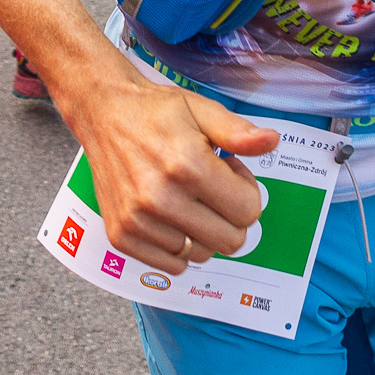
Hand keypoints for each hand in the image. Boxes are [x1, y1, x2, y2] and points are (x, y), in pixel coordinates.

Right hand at [70, 77, 278, 273]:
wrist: (103, 114)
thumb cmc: (155, 112)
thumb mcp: (202, 110)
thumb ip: (238, 132)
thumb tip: (271, 142)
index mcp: (187, 165)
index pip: (248, 211)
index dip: (248, 190)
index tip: (230, 171)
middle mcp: (161, 198)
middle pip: (230, 240)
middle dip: (231, 215)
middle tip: (213, 187)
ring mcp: (138, 221)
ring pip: (202, 254)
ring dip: (204, 231)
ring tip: (189, 197)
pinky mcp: (121, 236)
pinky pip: (172, 265)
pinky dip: (179, 246)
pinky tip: (172, 215)